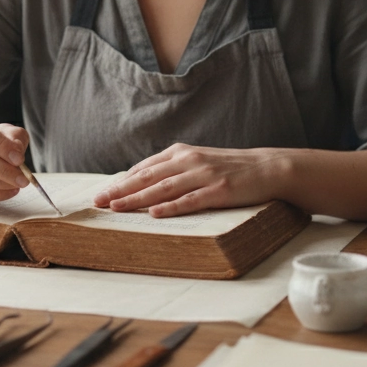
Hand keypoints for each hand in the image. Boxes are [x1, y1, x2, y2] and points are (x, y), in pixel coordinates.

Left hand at [92, 144, 286, 217]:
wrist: (267, 167)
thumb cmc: (229, 167)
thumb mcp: (198, 161)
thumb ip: (172, 170)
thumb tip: (142, 184)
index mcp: (181, 153)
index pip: (144, 168)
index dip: (121, 181)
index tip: (102, 194)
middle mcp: (189, 161)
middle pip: (148, 177)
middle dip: (120, 190)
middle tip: (99, 202)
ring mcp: (204, 175)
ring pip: (164, 188)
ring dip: (138, 199)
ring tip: (117, 208)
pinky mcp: (219, 191)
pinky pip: (191, 200)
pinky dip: (172, 207)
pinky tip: (155, 213)